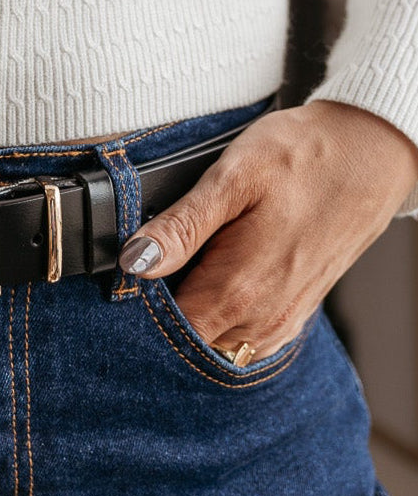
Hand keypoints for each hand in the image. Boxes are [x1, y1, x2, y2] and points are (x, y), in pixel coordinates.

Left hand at [117, 100, 417, 359]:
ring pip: (212, 342)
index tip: (123, 279)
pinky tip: (212, 277)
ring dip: (191, 314)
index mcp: (236, 291)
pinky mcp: (292, 315)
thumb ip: (181, 227)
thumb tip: (134, 260)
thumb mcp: (233, 177)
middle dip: (159, 313)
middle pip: (185, 341)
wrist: (370, 154)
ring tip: (182, 267)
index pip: (162, 331)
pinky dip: (219, 316)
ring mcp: (279, 323)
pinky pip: (240, 336)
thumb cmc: (305, 157)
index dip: (135, 309)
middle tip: (148, 266)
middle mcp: (258, 320)